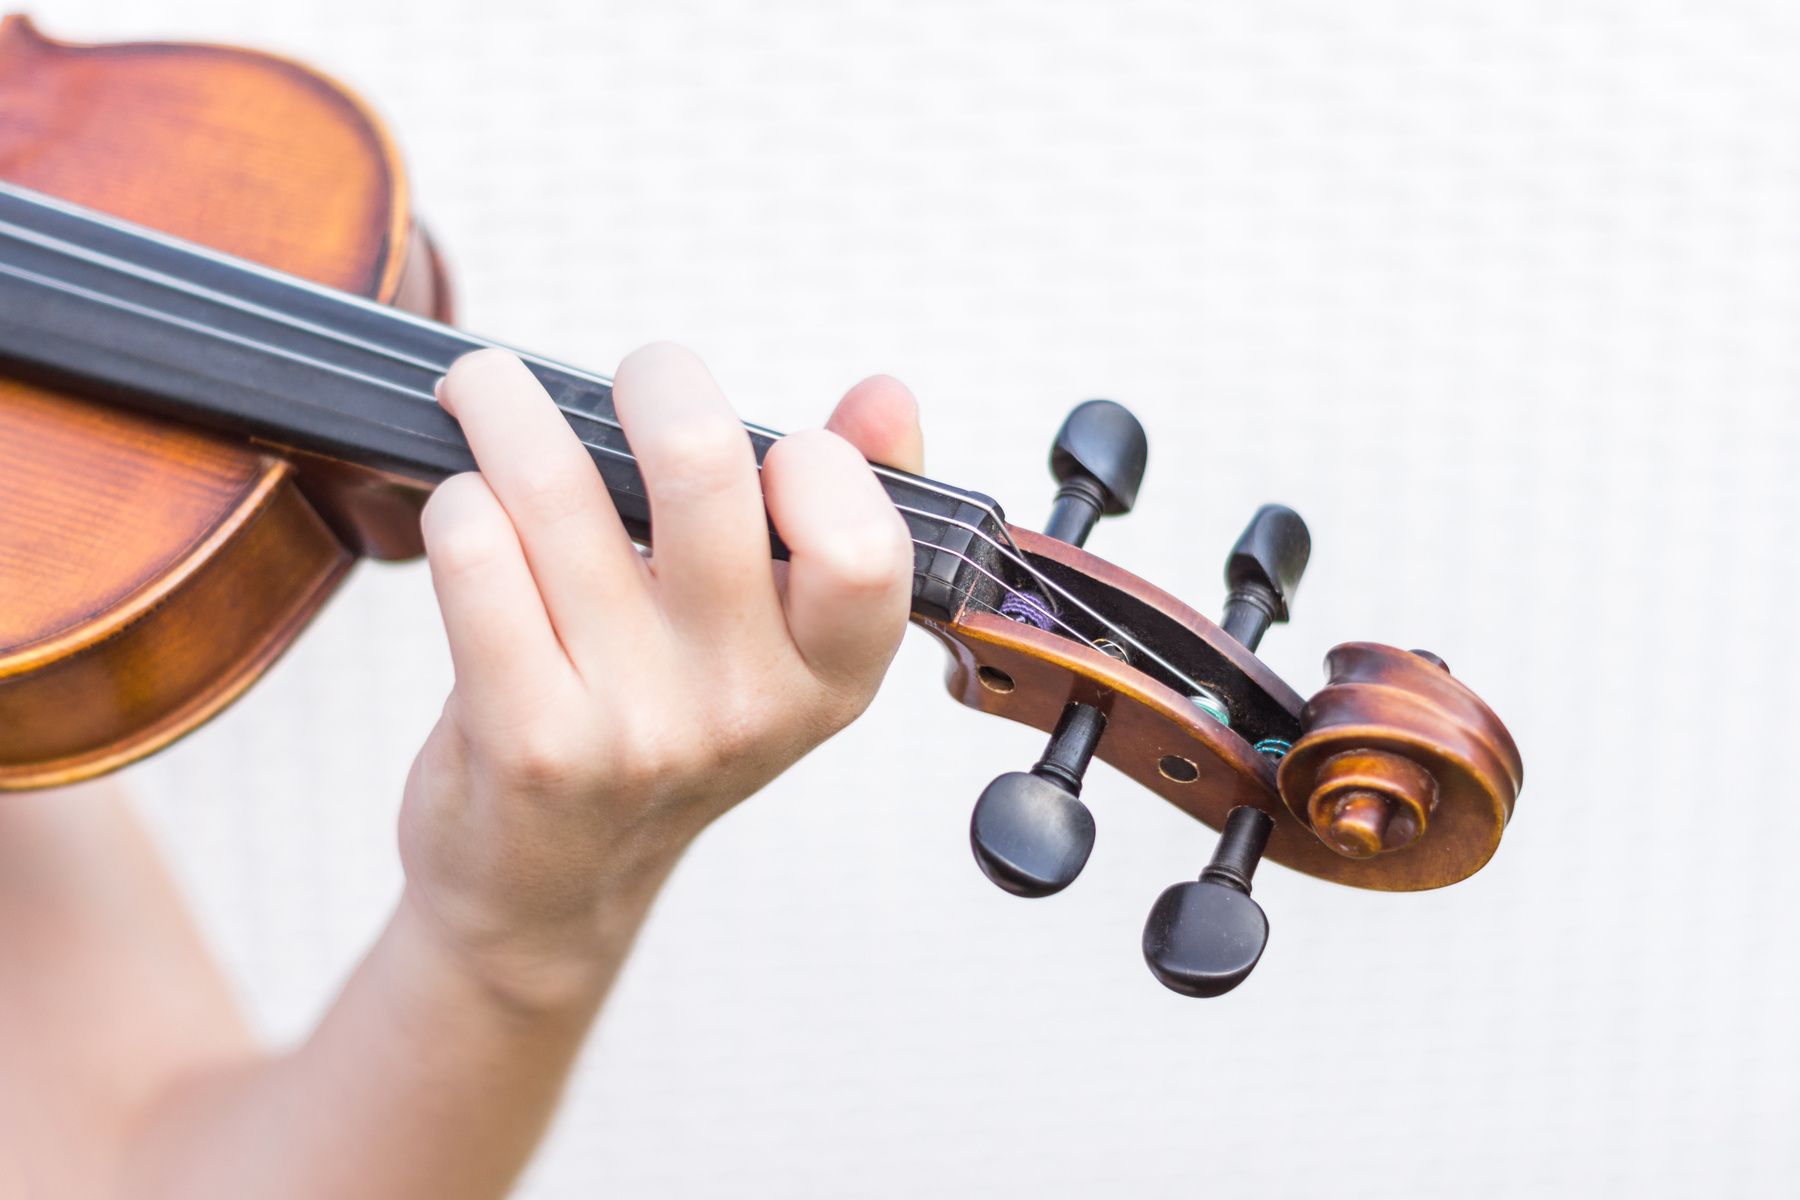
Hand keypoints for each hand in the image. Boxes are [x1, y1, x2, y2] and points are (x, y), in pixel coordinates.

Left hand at [395, 345, 921, 1012]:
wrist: (549, 889)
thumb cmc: (662, 731)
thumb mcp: (778, 646)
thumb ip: (845, 512)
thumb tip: (889, 395)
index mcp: (831, 675)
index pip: (864, 538)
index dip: (816, 460)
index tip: (767, 451)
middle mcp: (745, 706)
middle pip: (704, 466)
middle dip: (656, 376)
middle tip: (633, 379)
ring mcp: (636, 727)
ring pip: (555, 489)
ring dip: (508, 406)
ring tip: (492, 394)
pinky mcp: (526, 740)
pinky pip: (475, 554)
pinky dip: (456, 497)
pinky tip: (462, 503)